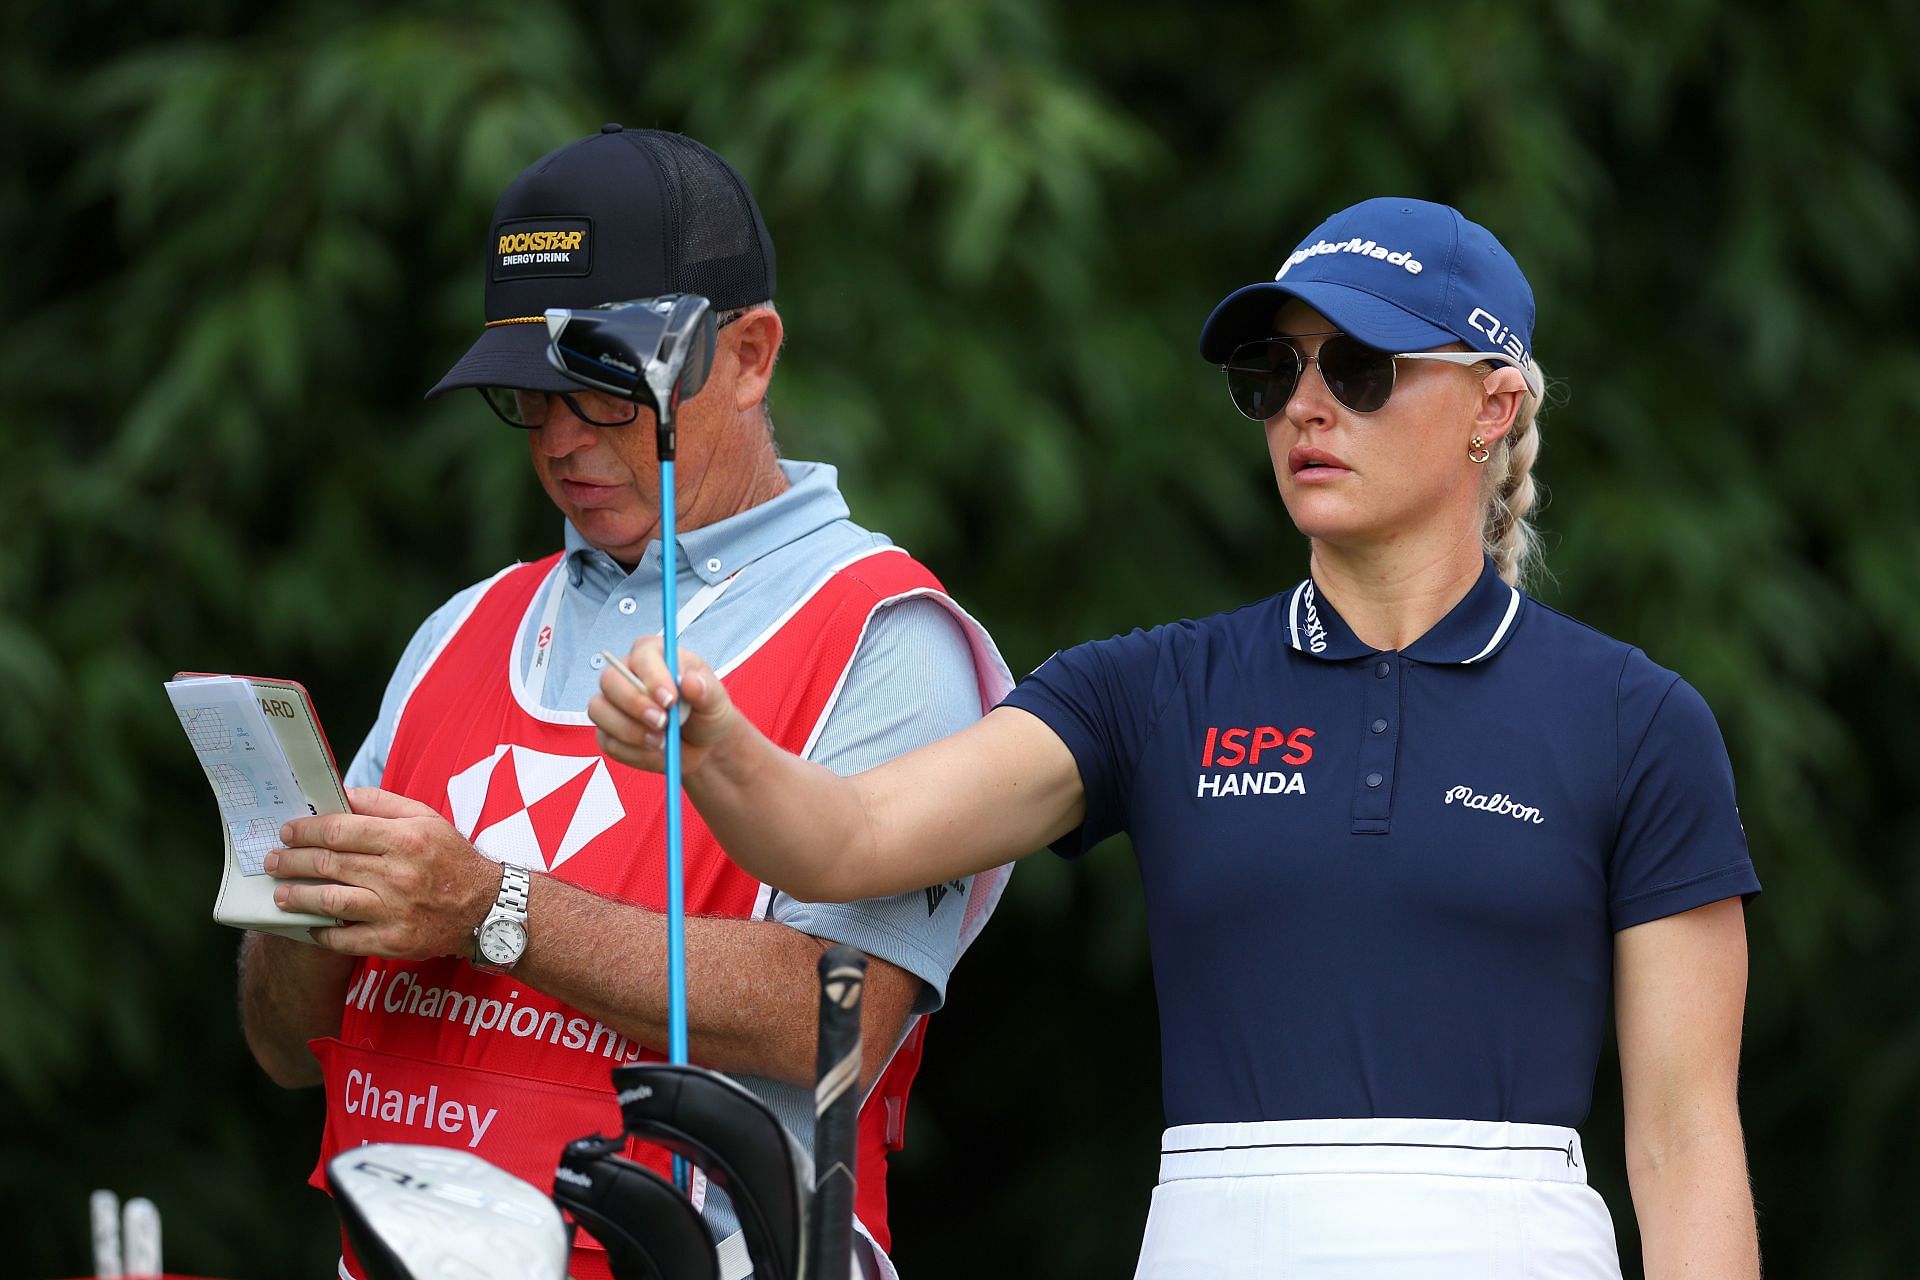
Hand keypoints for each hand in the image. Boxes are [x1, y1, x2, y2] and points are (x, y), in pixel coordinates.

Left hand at [267, 787, 500, 959]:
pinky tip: (310, 925)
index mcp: (405, 838)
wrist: (487, 908)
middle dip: (293, 861)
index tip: (287, 831)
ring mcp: (395, 910)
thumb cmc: (452, 859)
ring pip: (331, 901)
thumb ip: (382, 803)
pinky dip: (322, 933)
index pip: (341, 830)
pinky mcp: (394, 941)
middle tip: (274, 860)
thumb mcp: (426, 818)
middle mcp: (398, 873)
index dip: (307, 830)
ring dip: (298, 897)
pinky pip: (346, 939)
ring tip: (281, 894)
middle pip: (330, 864)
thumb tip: (340, 794)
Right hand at [589, 636, 737, 774]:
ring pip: (600, 711)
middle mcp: (628, 674)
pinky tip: (654, 750)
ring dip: (631, 731)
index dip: (653, 677)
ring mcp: (613, 703)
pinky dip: (632, 751)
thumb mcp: (716, 700)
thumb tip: (691, 681)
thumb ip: (706, 689)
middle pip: (610, 680)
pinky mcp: (608, 731)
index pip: (642, 656)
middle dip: (635, 705)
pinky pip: (607, 741)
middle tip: (662, 723)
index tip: (670, 699)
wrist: (702, 746)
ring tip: (662, 741)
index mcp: (654, 655)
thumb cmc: (705, 713)